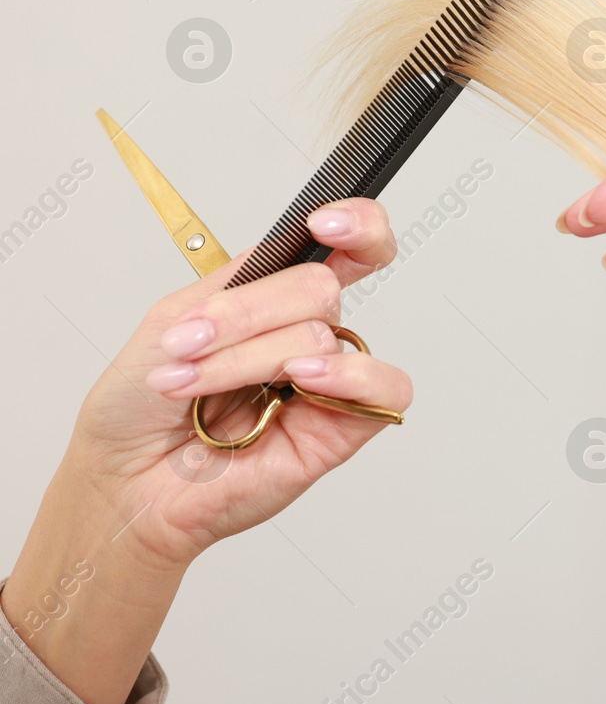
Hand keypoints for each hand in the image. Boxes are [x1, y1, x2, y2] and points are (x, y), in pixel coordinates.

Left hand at [1, 198, 409, 703]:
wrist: (123, 480)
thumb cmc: (140, 408)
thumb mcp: (173, 321)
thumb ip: (241, 290)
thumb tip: (303, 277)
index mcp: (276, 298)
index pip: (348, 246)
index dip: (356, 224)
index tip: (324, 222)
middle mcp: (308, 334)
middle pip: (318, 287)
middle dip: (245, 316)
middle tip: (190, 346)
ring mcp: (328, 380)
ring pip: (323, 334)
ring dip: (251, 357)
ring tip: (199, 385)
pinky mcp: (344, 427)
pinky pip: (384, 386)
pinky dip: (348, 374)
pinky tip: (301, 379)